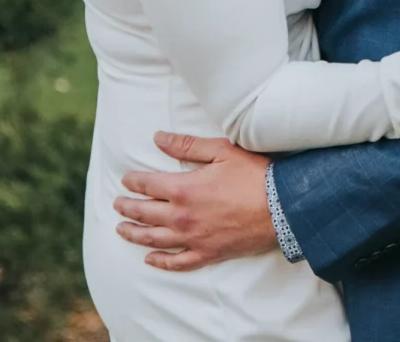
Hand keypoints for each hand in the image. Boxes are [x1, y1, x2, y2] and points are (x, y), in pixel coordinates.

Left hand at [114, 132, 275, 271]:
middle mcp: (182, 217)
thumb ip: (186, 145)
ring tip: (121, 229)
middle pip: (145, 213)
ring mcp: (193, 238)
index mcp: (183, 188)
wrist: (282, 208)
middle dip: (127, 207)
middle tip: (117, 204)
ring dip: (134, 234)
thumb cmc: (254, 175)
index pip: (147, 185)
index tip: (125, 180)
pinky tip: (150, 259)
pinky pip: (177, 262)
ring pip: (154, 240)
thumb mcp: (221, 151)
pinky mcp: (207, 254)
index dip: (133, 181)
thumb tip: (157, 138)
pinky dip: (161, 262)